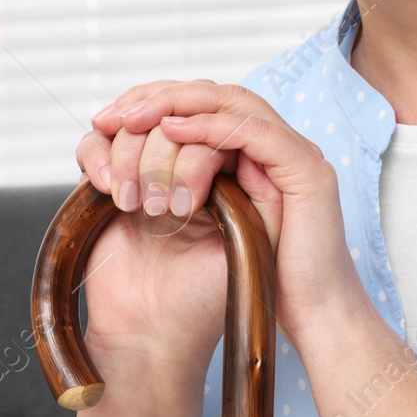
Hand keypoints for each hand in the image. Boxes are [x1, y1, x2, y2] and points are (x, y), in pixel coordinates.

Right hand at [72, 80, 237, 375]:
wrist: (156, 338)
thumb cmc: (208, 298)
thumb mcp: (253, 238)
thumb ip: (258, 183)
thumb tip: (248, 131)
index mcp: (228, 172)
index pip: (215, 120)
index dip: (202, 132)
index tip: (191, 175)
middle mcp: (186, 165)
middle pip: (170, 114)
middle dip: (167, 154)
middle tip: (169, 210)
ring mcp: (144, 172)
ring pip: (131, 123)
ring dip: (133, 157)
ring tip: (140, 209)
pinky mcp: (105, 185)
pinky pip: (93, 144)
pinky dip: (98, 155)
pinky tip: (109, 188)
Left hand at [85, 80, 364, 339]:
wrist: (310, 322)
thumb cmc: (263, 282)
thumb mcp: (204, 228)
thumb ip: (181, 191)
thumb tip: (128, 167)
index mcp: (255, 159)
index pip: (205, 106)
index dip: (156, 104)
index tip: (106, 121)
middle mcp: (276, 148)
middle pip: (215, 95)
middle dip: (159, 98)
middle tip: (116, 117)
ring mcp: (296, 154)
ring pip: (232, 102)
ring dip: (178, 105)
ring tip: (135, 120)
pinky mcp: (307, 172)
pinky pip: (252, 132)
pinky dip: (209, 127)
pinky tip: (173, 132)